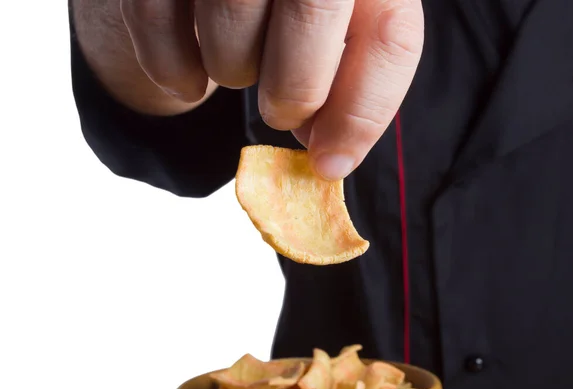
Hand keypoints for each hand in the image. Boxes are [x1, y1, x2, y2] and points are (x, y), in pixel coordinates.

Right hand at [120, 0, 423, 179]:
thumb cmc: (283, 7)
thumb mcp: (335, 29)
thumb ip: (344, 82)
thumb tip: (330, 154)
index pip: (391, 32)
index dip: (362, 112)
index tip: (331, 164)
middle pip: (312, 11)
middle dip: (295, 92)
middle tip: (283, 112)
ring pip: (232, 25)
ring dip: (233, 72)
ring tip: (239, 62)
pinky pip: (157, 25)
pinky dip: (174, 71)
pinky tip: (190, 76)